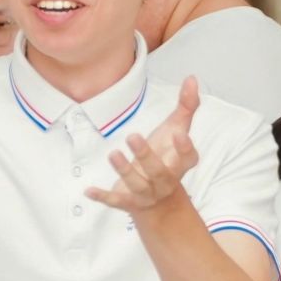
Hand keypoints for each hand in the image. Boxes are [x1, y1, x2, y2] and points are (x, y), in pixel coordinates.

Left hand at [89, 77, 200, 221]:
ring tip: (113, 154)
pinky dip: (104, 197)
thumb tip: (192, 78)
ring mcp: (148, 193)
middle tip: (132, 136)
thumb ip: (185, 106)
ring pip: (138, 185)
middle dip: (147, 156)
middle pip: (159, 171)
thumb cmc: (167, 156)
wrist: (161, 200)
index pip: (188, 158)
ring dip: (125, 171)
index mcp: (180, 164)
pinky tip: (88, 191)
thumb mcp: (176, 130)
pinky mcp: (130, 202)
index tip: (179, 134)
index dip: (184, 148)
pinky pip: (117, 202)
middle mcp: (167, 181)